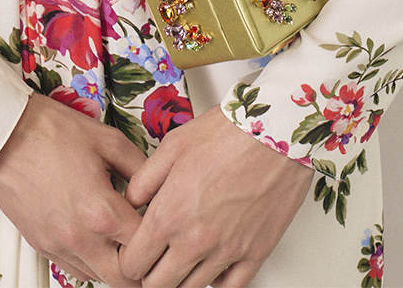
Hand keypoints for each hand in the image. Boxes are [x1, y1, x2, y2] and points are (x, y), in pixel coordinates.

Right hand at [0, 92, 146, 287]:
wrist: (4, 132)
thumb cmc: (49, 130)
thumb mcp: (107, 139)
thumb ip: (139, 166)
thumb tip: (156, 185)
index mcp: (101, 210)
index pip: (144, 248)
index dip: (159, 239)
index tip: (162, 229)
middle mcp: (80, 237)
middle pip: (123, 280)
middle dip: (141, 267)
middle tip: (148, 247)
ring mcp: (58, 245)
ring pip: (98, 277)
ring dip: (114, 265)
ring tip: (120, 240)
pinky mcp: (41, 245)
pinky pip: (74, 269)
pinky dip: (90, 261)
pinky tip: (94, 237)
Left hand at [120, 105, 311, 287]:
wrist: (274, 130)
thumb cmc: (226, 133)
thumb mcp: (171, 147)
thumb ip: (143, 181)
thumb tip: (130, 203)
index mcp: (168, 214)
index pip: (133, 264)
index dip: (128, 259)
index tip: (133, 251)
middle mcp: (195, 240)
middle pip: (157, 285)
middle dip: (149, 273)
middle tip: (154, 257)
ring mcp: (226, 252)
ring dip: (181, 278)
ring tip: (182, 256)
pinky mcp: (255, 254)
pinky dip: (217, 281)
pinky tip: (212, 263)